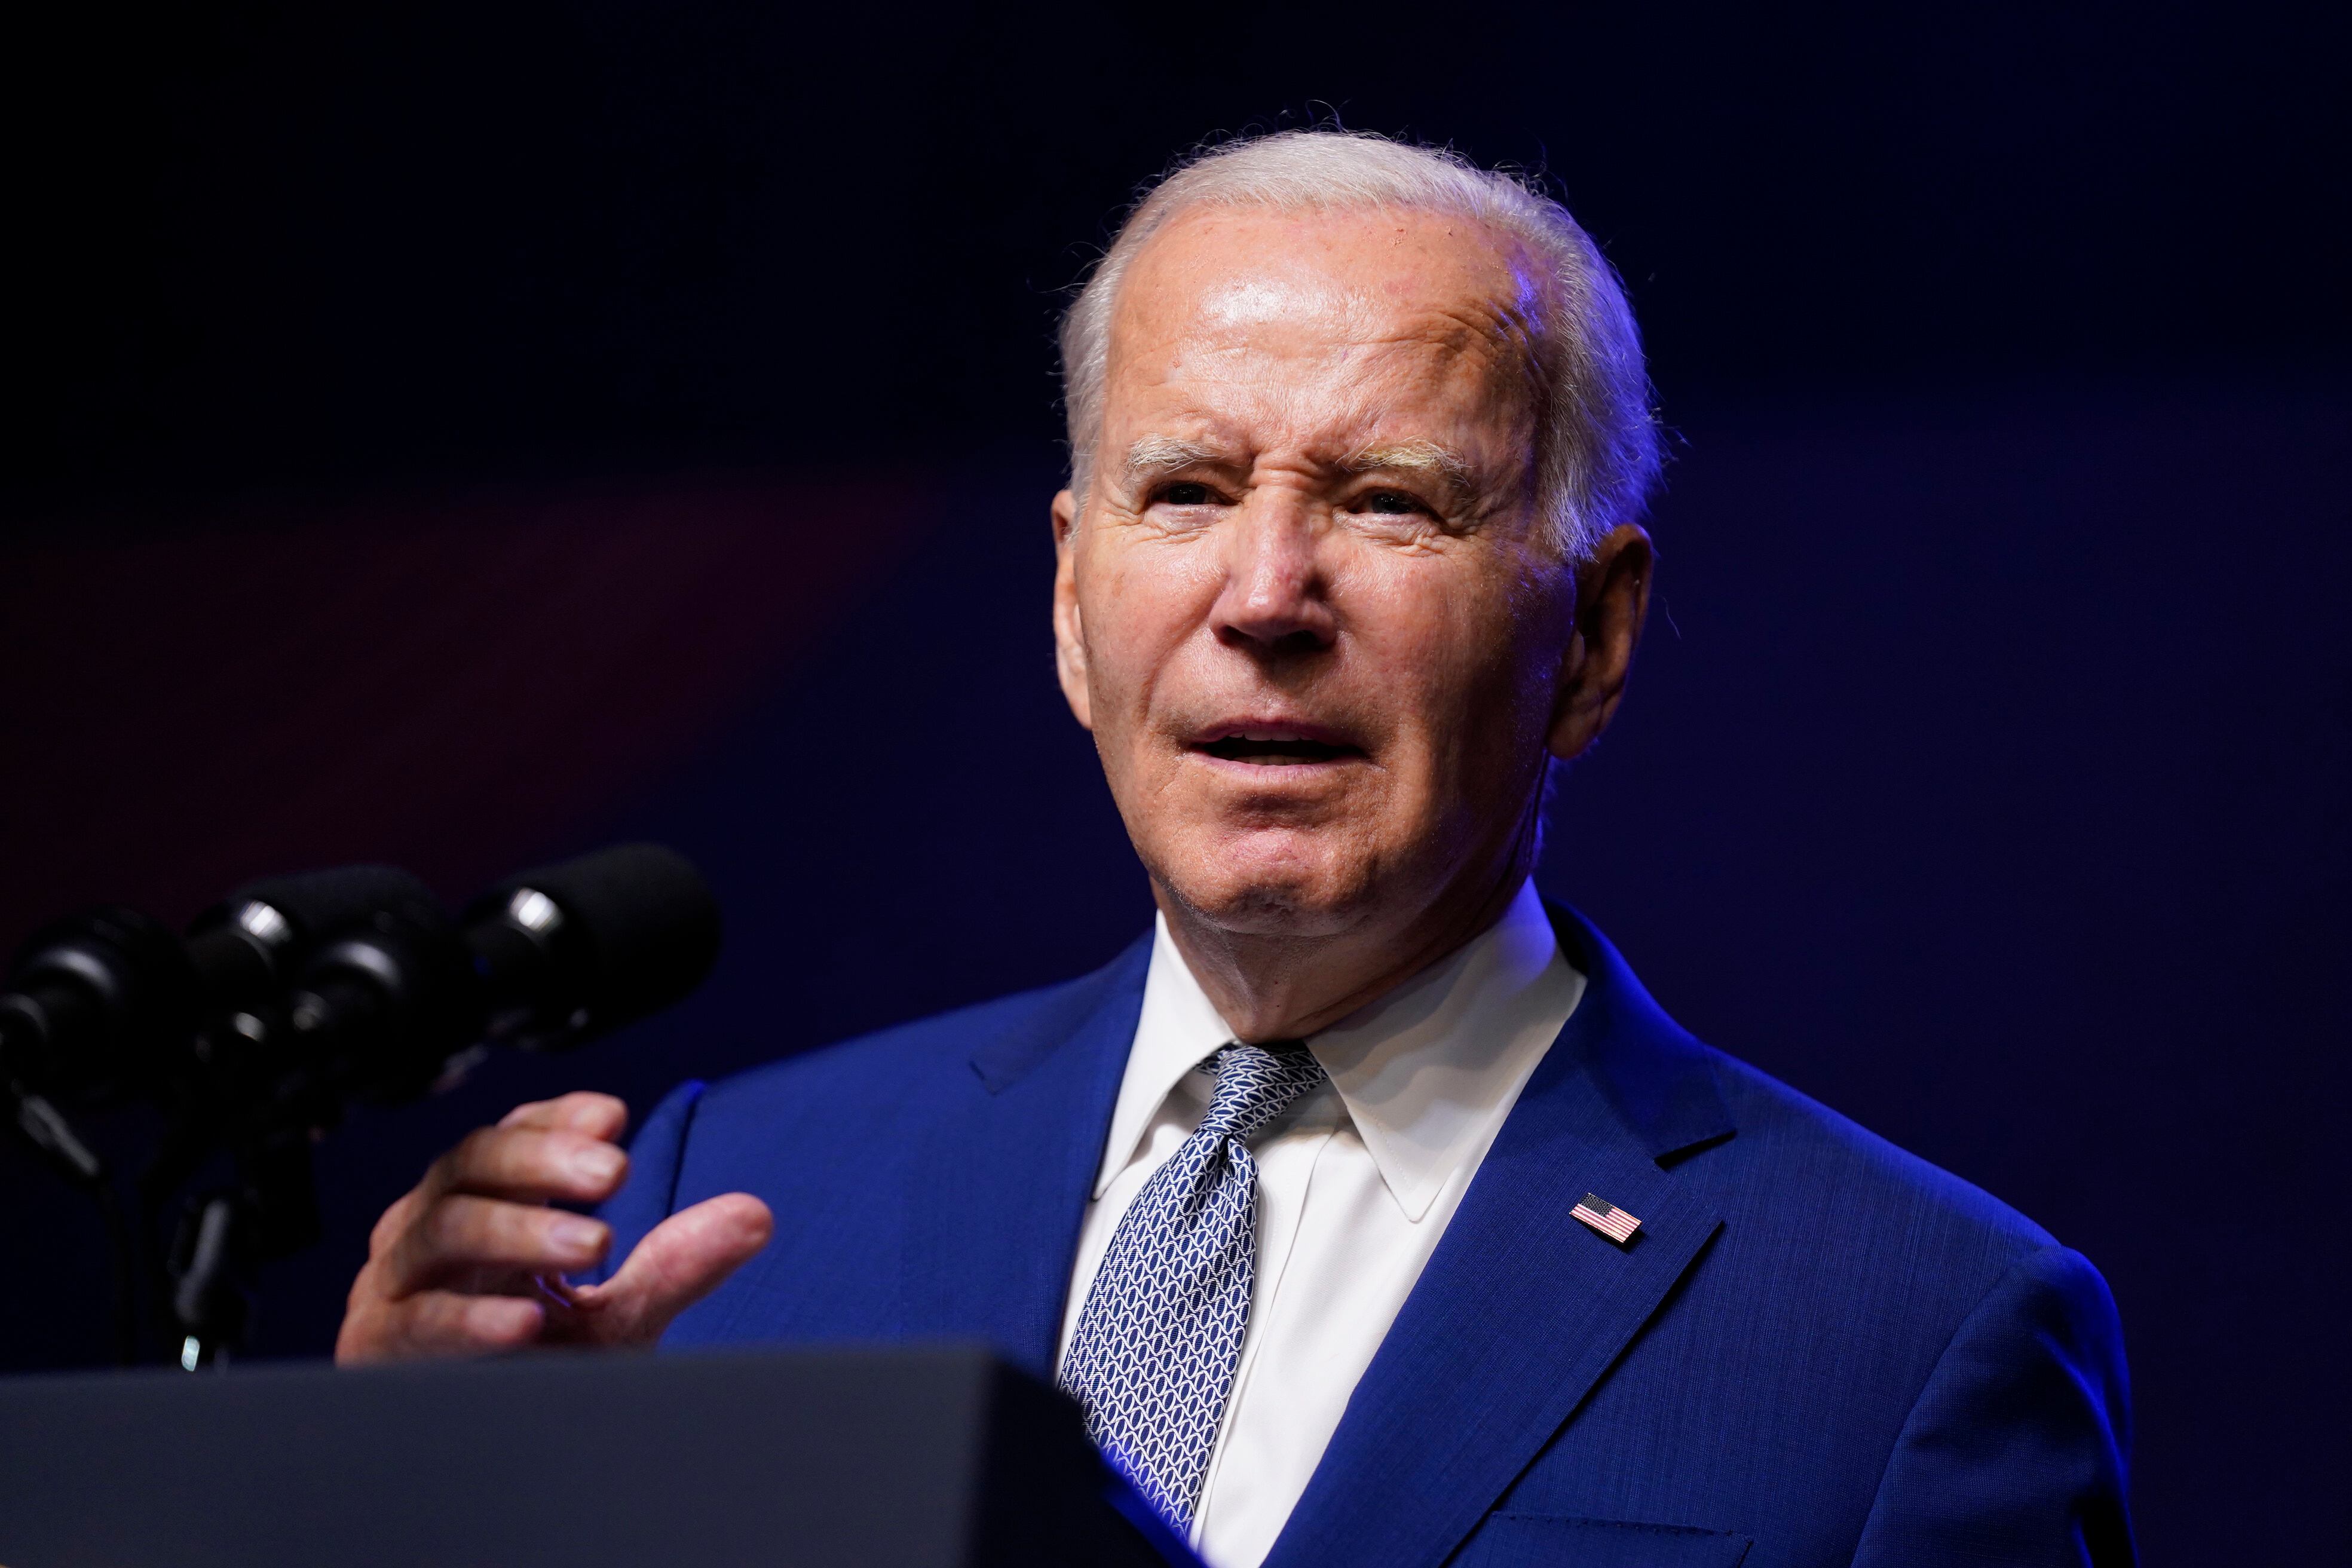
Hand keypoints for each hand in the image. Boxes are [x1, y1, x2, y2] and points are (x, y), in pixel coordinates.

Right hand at [335, 1090, 772, 1363]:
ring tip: (594, 1239)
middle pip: (471, 1164)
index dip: (555, 1121)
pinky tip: (524, 1321)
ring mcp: (399, 1283)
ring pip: (444, 1230)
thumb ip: (677, 1265)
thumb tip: (757, 1215)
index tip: (613, 1117)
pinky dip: (470, 1318)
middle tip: (616, 1169)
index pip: (510, 1136)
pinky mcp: (382, 1347)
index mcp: (485, 1207)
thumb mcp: (618, 1315)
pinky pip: (419, 1321)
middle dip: (544, 1159)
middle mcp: (433, 1230)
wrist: (483, 1461)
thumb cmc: (540, 1370)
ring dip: (520, 1230)